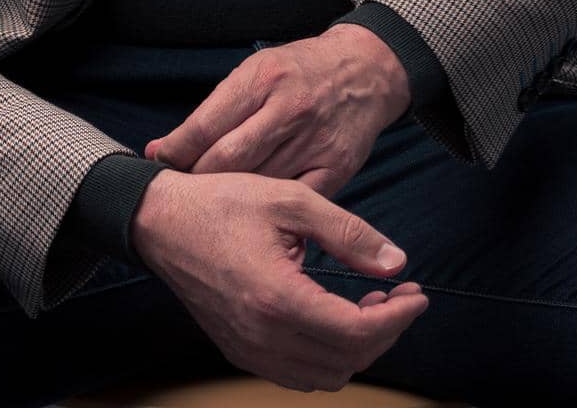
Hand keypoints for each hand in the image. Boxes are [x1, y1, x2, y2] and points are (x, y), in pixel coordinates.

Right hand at [128, 164, 428, 392]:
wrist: (160, 220)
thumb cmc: (221, 202)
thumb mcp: (290, 200)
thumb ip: (347, 232)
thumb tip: (395, 263)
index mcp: (277, 297)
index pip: (357, 333)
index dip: (398, 318)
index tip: (416, 293)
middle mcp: (262, 335)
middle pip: (347, 361)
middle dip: (385, 330)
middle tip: (397, 294)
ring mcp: (247, 349)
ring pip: (324, 376)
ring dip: (356, 347)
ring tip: (367, 304)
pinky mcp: (238, 350)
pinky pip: (296, 373)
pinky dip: (326, 356)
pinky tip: (331, 315)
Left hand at [143, 23, 411, 198]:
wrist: (365, 72)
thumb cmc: (299, 71)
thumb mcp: (257, 69)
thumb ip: (217, 108)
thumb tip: (166, 148)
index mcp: (263, 80)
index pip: (205, 126)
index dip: (174, 151)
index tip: (158, 162)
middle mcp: (288, 110)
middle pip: (227, 160)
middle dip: (196, 180)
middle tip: (181, 189)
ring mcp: (315, 141)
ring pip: (257, 185)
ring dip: (229, 199)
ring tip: (209, 205)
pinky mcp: (337, 168)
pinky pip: (294, 201)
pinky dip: (271, 212)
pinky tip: (253, 217)